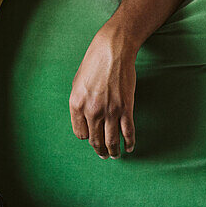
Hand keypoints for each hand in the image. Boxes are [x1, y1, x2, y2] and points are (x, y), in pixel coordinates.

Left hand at [69, 27, 136, 157]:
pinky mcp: (125, 108)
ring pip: (111, 141)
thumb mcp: (78, 83)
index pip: (81, 133)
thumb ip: (80, 103)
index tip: (92, 137)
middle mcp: (92, 111)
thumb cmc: (94, 63)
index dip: (87, 137)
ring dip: (113, 151)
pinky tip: (129, 147)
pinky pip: (127, 132)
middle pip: (95, 140)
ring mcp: (109, 111)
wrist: (112, 51)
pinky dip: (129, 142)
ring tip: (115, 155)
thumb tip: (85, 118)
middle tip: (104, 155)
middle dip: (100, 150)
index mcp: (77, 105)